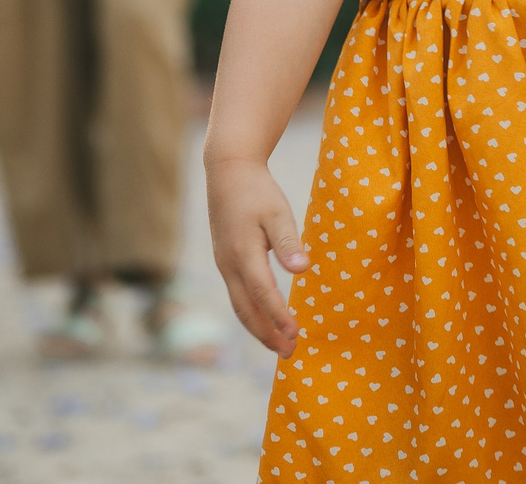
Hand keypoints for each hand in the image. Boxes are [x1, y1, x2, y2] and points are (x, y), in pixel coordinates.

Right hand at [207, 155, 307, 354]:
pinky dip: (252, 314)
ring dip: (259, 328)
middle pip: (246, 311)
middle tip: (289, 353)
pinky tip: (266, 319)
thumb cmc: (256, 190)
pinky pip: (237, 296)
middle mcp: (228, 265)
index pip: (262, 294)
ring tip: (280, 345)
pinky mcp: (225, 261)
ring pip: (239, 306)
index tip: (296, 334)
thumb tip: (301, 269)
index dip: (279, 317)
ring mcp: (224, 265)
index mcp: (243, 253)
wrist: (227, 171)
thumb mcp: (277, 211)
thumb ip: (288, 241)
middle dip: (267, 335)